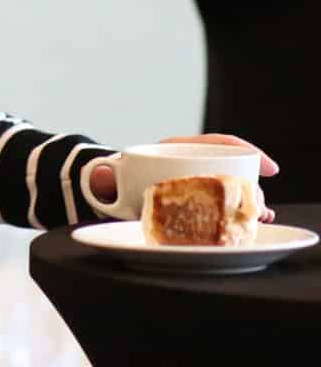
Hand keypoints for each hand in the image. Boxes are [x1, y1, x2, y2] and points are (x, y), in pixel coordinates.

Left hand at [86, 134, 279, 220]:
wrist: (109, 190)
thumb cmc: (111, 180)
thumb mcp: (108, 178)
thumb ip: (102, 178)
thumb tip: (100, 176)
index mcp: (172, 149)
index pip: (215, 142)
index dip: (244, 150)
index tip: (267, 167)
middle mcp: (188, 162)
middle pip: (229, 167)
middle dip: (250, 186)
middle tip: (261, 208)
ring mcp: (195, 180)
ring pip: (229, 186)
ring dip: (247, 201)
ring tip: (261, 217)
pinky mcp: (196, 199)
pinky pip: (221, 202)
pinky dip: (237, 212)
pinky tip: (251, 224)